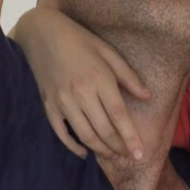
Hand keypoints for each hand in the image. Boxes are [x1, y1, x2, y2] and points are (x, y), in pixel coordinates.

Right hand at [12, 8, 151, 160]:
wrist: (41, 33)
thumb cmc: (79, 40)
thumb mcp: (107, 51)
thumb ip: (128, 75)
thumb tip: (147, 96)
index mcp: (99, 79)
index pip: (119, 116)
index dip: (131, 137)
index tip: (141, 153)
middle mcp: (81, 94)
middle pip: (103, 130)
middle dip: (118, 148)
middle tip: (129, 157)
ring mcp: (62, 102)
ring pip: (85, 136)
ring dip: (101, 150)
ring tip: (113, 156)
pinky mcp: (48, 105)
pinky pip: (61, 133)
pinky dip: (73, 147)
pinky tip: (85, 152)